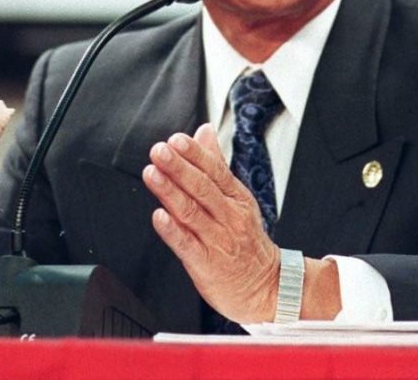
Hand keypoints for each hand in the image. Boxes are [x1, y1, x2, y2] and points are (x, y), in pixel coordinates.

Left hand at [142, 124, 280, 322]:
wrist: (265, 286)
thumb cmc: (246, 240)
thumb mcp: (238, 198)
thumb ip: (217, 164)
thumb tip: (205, 131)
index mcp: (237, 198)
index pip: (216, 171)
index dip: (195, 154)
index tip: (176, 140)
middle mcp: (229, 217)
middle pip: (202, 188)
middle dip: (179, 167)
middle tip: (160, 151)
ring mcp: (218, 240)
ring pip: (192, 212)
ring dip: (170, 192)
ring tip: (152, 174)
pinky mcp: (206, 264)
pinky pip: (187, 245)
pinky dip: (172, 230)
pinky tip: (159, 216)